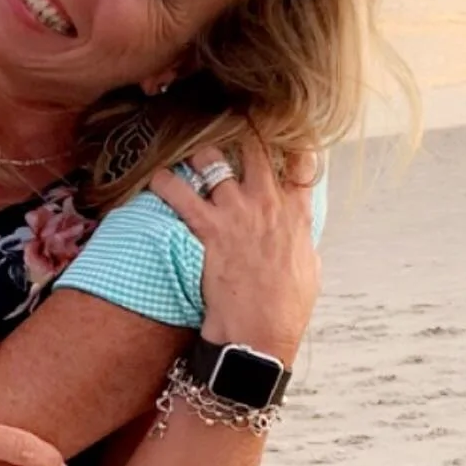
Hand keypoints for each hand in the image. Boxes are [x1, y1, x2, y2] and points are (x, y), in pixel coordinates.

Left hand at [149, 137, 320, 363]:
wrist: (261, 334)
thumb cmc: (286, 310)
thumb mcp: (309, 270)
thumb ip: (302, 242)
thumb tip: (300, 235)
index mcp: (297, 215)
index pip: (301, 164)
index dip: (289, 141)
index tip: (278, 131)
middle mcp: (268, 204)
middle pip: (254, 149)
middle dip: (240, 136)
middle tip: (227, 131)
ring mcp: (237, 212)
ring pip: (213, 160)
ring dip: (200, 156)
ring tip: (190, 157)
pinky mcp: (209, 228)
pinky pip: (179, 193)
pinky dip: (165, 183)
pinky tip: (157, 178)